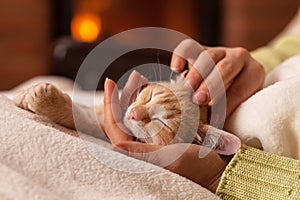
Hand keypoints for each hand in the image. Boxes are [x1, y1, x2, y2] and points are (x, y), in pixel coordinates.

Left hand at [103, 76, 226, 192]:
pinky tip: (149, 91)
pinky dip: (146, 103)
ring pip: (133, 116)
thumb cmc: (195, 168)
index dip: (110, 104)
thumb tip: (115, 146)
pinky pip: (146, 117)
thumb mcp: (169, 158)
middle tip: (135, 76)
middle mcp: (138, 149)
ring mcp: (147, 142)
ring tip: (140, 79)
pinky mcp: (158, 138)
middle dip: (125, 95)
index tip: (110, 82)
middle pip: (122, 118)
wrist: (215, 172)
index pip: (114, 126)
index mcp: (136, 156)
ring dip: (135, 96)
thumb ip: (142, 152)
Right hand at [170, 39, 264, 116]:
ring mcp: (218, 50)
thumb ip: (225, 113)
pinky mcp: (199, 48)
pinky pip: (189, 47)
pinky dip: (181, 56)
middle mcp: (239, 57)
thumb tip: (212, 126)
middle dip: (211, 85)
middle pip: (225, 68)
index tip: (215, 119)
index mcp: (253, 73)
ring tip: (186, 89)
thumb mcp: (235, 108)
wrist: (225, 84)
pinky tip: (176, 68)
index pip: (241, 87)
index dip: (227, 103)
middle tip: (199, 100)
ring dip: (196, 74)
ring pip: (207, 56)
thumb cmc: (231, 102)